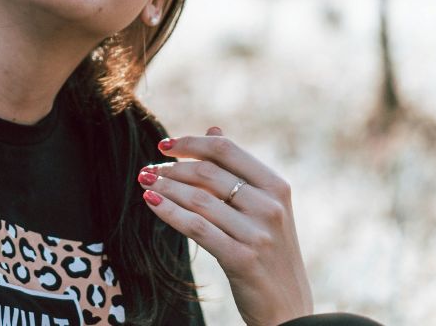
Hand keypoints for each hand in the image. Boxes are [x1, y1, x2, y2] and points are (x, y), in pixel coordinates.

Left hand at [141, 127, 313, 325]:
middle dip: (172, 168)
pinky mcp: (242, 259)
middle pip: (208, 173)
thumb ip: (240, 170)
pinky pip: (197, 228)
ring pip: (198, 200)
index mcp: (277, 187)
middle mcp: (270, 207)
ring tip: (146, 183)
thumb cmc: (271, 253)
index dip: (191, 143)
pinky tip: (152, 203)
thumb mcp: (265, 208)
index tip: (164, 145)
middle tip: (149, 171)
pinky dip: (170, 212)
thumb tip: (214, 128)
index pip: (226, 150)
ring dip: (165, 188)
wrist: (289, 309)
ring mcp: (258, 234)